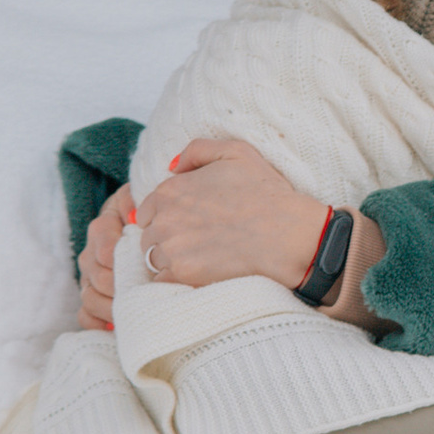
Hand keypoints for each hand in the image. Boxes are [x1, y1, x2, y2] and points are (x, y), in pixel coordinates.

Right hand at [77, 187, 134, 328]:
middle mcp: (91, 254)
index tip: (143, 266)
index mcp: (103, 228)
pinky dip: (97, 324)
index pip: (105, 249)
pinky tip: (115, 327)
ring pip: (90, 298)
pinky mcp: (91, 299)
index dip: (121, 260)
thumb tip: (133, 213)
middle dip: (122, 288)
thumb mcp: (145, 199)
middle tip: (146, 295)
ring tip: (136, 312)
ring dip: (112, 308)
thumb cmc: (149, 216)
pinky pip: (85, 316)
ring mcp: (89, 279)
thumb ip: (136, 201)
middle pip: (99, 277)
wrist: (147, 231)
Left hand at [133, 133, 328, 290]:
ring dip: (170, 260)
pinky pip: (163, 282)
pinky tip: (199, 274)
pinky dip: (176, 281)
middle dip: (166, 239)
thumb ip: (197, 150)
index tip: (188, 223)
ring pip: (153, 259)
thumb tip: (172, 167)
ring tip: (200, 259)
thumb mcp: (236, 152)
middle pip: (148, 235)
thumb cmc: (267, 193)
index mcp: (170, 190)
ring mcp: (171, 248)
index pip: (146, 210)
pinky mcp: (182, 274)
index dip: (165, 217)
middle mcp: (164, 218)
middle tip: (197, 242)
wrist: (287, 234)